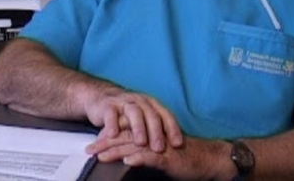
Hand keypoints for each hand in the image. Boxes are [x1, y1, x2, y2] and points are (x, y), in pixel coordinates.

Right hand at [83, 90, 182, 151]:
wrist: (101, 96)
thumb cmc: (126, 111)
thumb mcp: (143, 116)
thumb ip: (155, 128)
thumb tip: (172, 147)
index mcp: (151, 104)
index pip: (165, 115)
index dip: (173, 129)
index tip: (178, 144)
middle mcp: (139, 101)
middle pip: (151, 115)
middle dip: (156, 132)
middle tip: (159, 148)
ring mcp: (124, 102)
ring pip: (134, 113)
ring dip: (138, 128)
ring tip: (140, 143)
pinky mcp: (108, 105)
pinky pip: (111, 114)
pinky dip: (112, 124)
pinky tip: (113, 135)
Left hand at [86, 130, 232, 180]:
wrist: (204, 159)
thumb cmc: (180, 156)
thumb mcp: (157, 151)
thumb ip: (141, 150)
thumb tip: (123, 155)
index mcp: (149, 132)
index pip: (124, 131)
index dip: (107, 136)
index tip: (92, 145)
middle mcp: (152, 135)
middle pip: (124, 136)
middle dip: (105, 143)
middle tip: (88, 150)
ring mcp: (159, 145)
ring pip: (133, 145)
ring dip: (116, 151)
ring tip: (101, 156)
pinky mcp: (167, 156)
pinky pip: (151, 156)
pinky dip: (139, 158)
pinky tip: (128, 161)